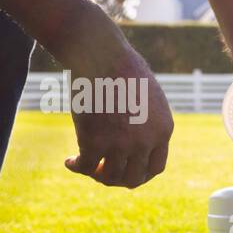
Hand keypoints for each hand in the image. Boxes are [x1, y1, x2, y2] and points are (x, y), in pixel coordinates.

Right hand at [65, 48, 173, 187]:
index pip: (155, 168)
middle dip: (117, 179)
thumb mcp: (148, 97)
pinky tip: (69, 161)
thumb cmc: (121, 68)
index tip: (125, 169)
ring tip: (84, 165)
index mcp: (163, 130)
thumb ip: (147, 122)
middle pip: (133, 178)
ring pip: (109, 176)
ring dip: (95, 174)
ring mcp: (121, 144)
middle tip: (102, 171)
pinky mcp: (94, 142)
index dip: (139, 174)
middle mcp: (145, 141)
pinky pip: (86, 167)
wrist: (100, 53)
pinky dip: (76, 167)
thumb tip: (137, 142)